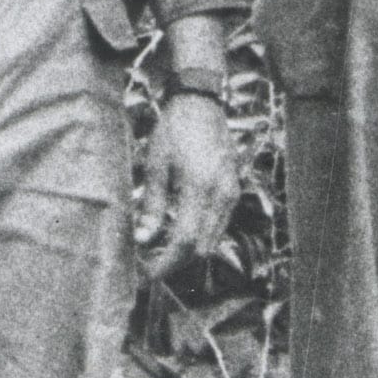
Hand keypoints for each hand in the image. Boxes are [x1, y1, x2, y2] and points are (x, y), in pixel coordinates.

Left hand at [136, 94, 240, 278]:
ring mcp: (231, 193)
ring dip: (188, 253)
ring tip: (161, 253)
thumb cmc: (173, 129)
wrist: (201, 103)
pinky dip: (200, 237)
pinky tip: (178, 233)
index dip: (165, 263)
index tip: (147, 275)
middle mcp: (221, 194)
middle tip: (150, 267)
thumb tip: (143, 239)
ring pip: (213, 240)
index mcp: (199, 187)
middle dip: (176, 263)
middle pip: (202, 247)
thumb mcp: (155, 164)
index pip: (184, 240)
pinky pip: (219, 226)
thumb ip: (151, 204)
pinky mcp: (233, 190)